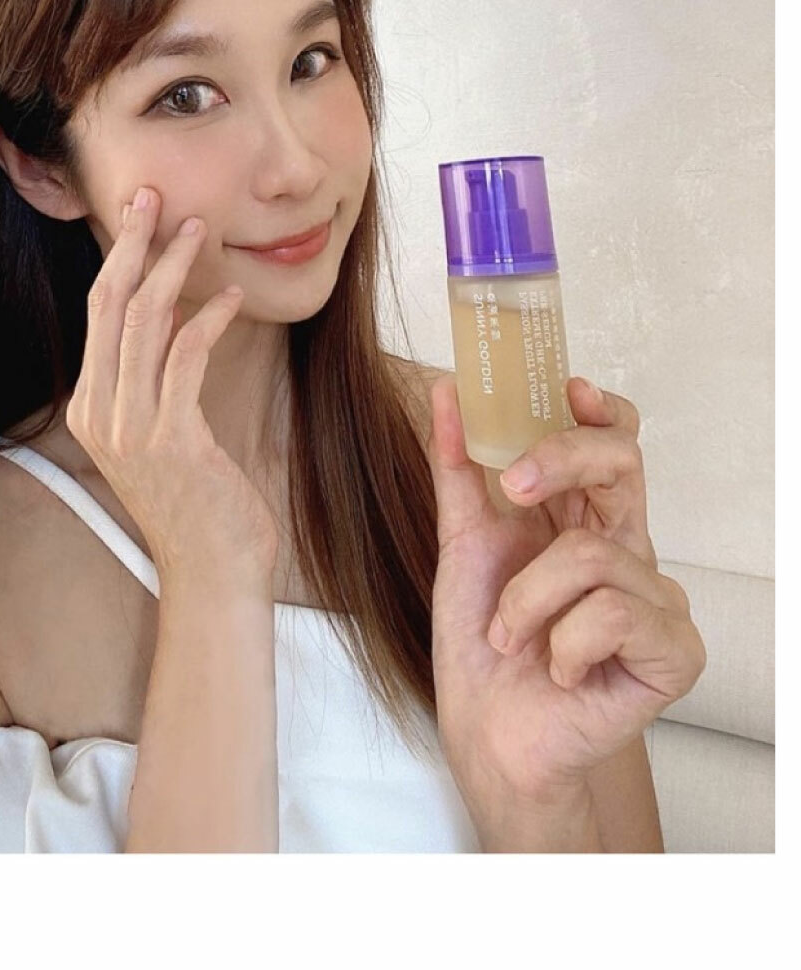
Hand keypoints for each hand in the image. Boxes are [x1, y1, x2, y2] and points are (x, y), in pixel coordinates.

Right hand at [66, 185, 278, 587]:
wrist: (213, 574)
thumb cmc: (197, 504)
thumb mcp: (159, 436)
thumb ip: (152, 384)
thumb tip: (171, 322)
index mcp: (90, 408)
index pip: (98, 313)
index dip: (117, 257)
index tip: (139, 215)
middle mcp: (100, 413)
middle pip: (109, 304)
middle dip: (131, 242)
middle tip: (154, 195)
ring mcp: (131, 427)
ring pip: (145, 320)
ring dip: (174, 267)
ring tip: (201, 230)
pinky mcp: (172, 438)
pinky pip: (186, 355)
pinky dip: (210, 317)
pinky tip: (233, 298)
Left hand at [426, 373, 706, 807]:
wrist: (487, 733)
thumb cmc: (483, 642)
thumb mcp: (461, 541)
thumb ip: (456, 467)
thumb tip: (446, 389)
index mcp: (583, 518)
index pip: (613, 444)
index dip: (601, 411)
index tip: (568, 387)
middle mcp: (626, 548)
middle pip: (622, 465)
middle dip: (564, 458)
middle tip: (514, 484)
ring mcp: (656, 598)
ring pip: (593, 552)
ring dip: (528, 599)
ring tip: (514, 637)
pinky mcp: (673, 651)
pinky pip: (613, 613)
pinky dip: (564, 643)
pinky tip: (561, 671)